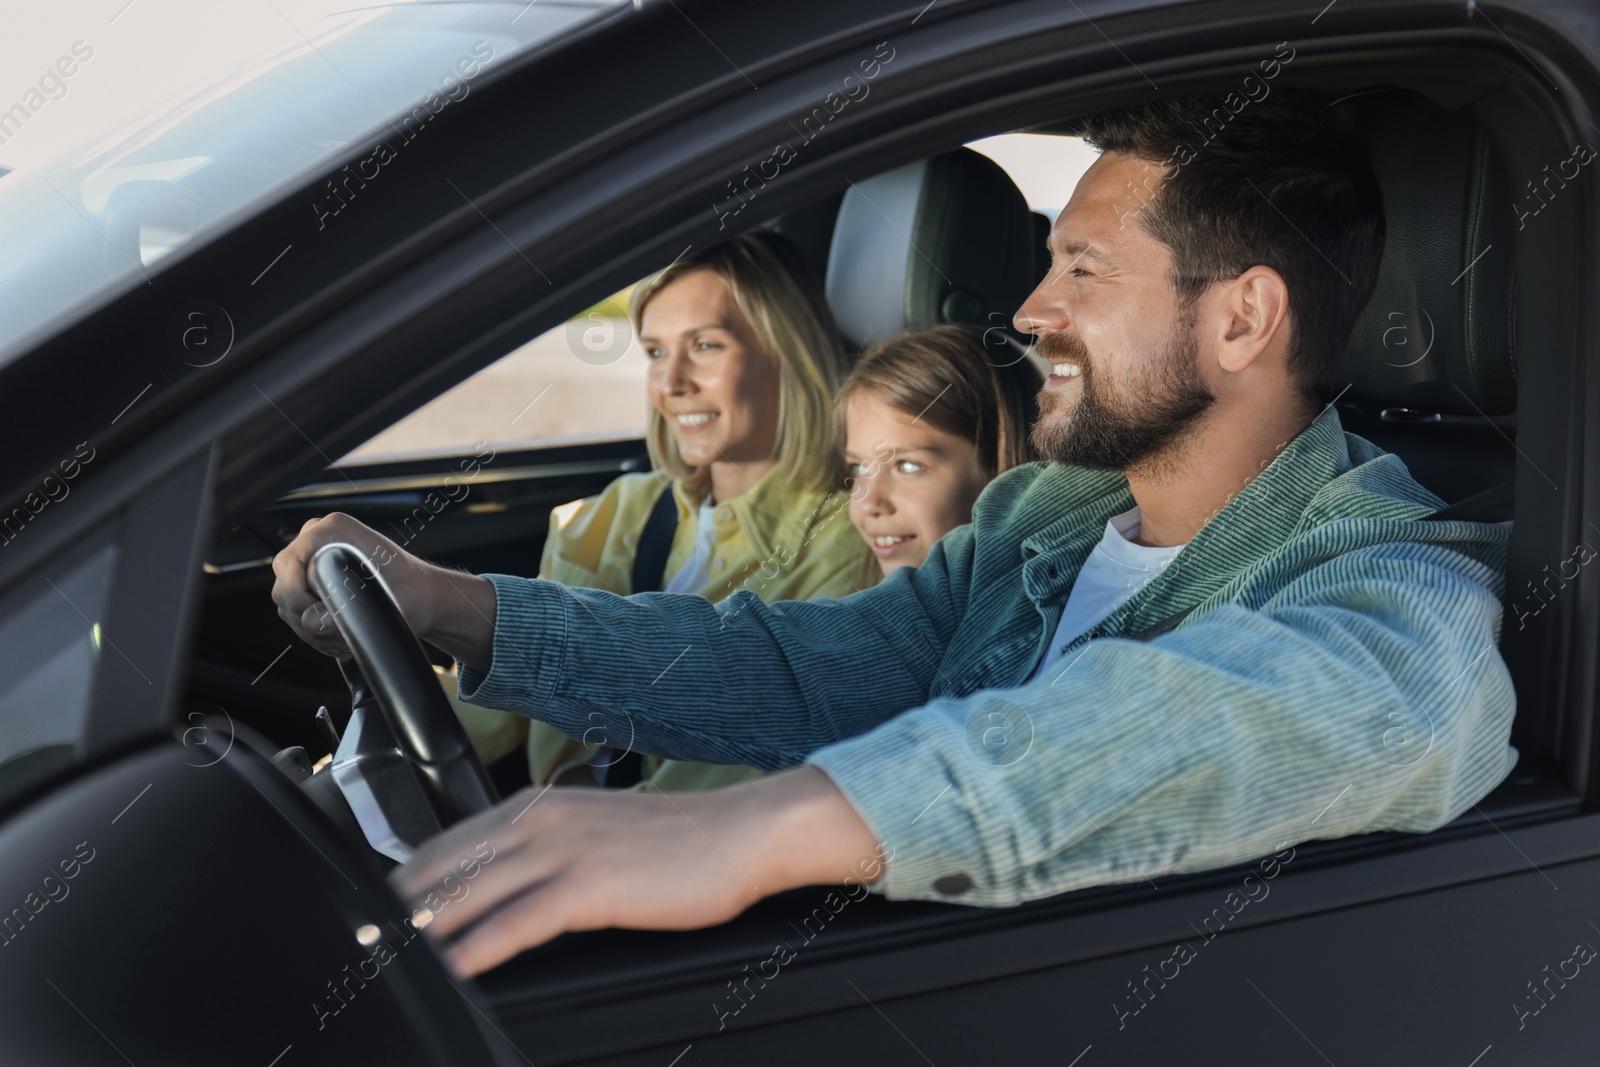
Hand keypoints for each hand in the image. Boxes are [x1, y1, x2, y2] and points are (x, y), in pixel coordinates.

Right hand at [270, 512, 496, 668]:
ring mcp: (313, 562)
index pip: (291, 559)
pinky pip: (296, 612)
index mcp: (337, 530)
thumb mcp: (388, 604)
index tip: (310, 617)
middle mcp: (320, 540)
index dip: (294, 592)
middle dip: (304, 616)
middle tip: (335, 635)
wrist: (423, 599)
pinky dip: (314, 631)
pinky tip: (340, 638)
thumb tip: (310, 623)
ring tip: (343, 638)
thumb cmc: (414, 592)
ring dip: (311, 629)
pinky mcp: (312, 583)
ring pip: (287, 602)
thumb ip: (347, 613)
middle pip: (284, 583)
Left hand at [390, 766, 885, 975]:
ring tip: (383, 966)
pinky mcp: (588, 886)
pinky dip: (472, 951)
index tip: (369, 920)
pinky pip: (513, 924)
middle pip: (441, 870)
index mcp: (535, 806)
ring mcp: (562, 850)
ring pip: (467, 896)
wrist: (742, 833)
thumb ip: (544, 854)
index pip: (444, 847)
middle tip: (359, 953)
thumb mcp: (597, 835)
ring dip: (420, 935)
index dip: (400, 887)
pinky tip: (449, 972)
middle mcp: (538, 820)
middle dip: (395, 915)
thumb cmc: (679, 842)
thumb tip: (504, 894)